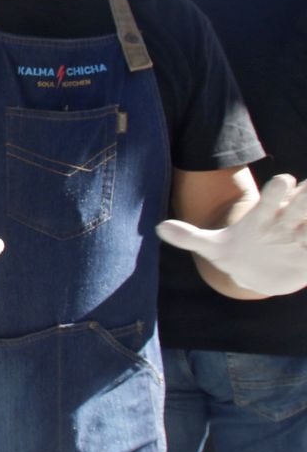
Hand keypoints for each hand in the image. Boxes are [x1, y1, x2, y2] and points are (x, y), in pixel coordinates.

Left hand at [158, 174, 306, 295]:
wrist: (255, 271)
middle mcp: (287, 222)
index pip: (272, 199)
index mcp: (264, 216)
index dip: (278, 191)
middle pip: (301, 206)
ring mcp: (301, 239)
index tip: (284, 180)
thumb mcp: (212, 247)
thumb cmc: (235, 251)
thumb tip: (159, 228)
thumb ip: (190, 237)